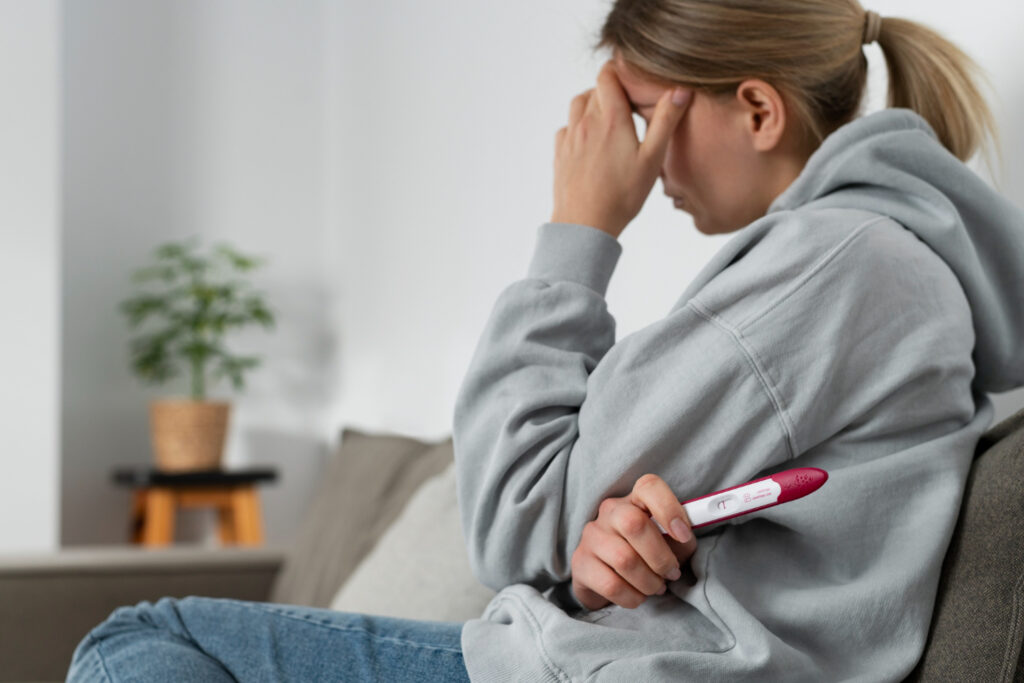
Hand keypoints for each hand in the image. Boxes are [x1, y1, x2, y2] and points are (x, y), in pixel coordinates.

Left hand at [550, 60, 692, 238]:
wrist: (585, 224)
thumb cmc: (622, 195)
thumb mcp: (652, 158)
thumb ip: (665, 121)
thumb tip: (680, 89)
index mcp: (611, 118)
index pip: (607, 75)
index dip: (620, 72)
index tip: (633, 81)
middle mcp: (586, 122)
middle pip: (595, 89)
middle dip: (611, 91)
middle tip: (629, 106)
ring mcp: (570, 137)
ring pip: (578, 104)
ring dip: (593, 104)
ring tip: (611, 121)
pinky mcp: (560, 153)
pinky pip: (567, 127)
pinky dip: (578, 126)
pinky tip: (591, 142)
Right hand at [571, 473, 697, 610]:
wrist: (608, 580)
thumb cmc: (646, 556)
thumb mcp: (669, 545)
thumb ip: (680, 540)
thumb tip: (684, 539)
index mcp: (635, 500)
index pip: (649, 487)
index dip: (669, 509)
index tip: (683, 535)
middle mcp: (610, 511)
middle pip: (634, 524)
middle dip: (661, 557)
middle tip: (671, 573)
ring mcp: (592, 536)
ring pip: (624, 560)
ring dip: (650, 582)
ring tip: (656, 587)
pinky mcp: (580, 563)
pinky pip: (611, 585)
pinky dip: (633, 597)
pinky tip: (637, 595)